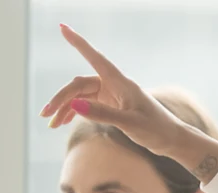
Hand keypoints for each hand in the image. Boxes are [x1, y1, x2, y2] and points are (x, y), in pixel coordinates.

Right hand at [40, 24, 188, 156]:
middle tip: (46, 115)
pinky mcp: (110, 105)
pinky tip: (62, 123)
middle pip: (79, 84)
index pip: (95, 58)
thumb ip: (103, 113)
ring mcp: (111, 95)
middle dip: (61, 97)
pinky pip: (85, 104)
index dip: (78, 43)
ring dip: (64, 107)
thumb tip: (74, 104)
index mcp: (121, 83)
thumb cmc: (156, 129)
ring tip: (51, 124)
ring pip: (79, 95)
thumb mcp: (130, 123)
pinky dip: (73, 112)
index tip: (62, 27)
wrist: (171, 140)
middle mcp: (114, 85)